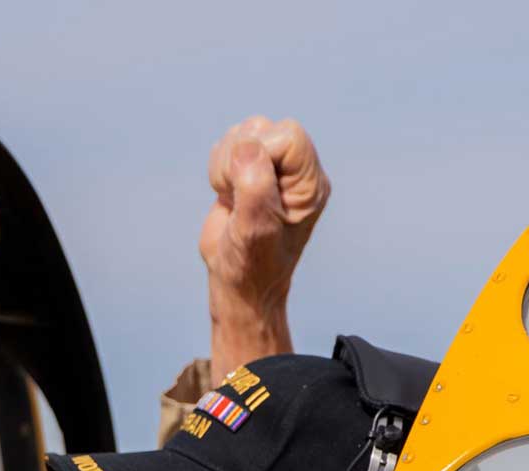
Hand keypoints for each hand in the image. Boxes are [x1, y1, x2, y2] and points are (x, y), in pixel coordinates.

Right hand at [199, 117, 330, 370]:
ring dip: (225, 163)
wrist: (238, 285)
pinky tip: (227, 196)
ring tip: (232, 199)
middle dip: (238, 158)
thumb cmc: (252, 265)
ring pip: (242, 133)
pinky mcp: (249, 171)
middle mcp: (295, 172)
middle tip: (238, 197)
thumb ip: (255, 184)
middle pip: (262, 128)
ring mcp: (272, 170)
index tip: (248, 189)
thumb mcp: (256, 229)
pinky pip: (227, 146)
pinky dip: (218, 168)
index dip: (260, 153)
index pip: (288, 136)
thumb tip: (246, 147)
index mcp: (310, 184)